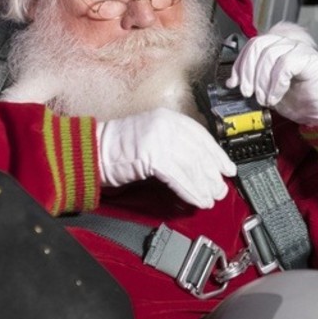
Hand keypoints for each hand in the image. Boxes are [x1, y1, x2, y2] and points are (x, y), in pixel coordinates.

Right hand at [96, 109, 236, 208]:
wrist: (90, 151)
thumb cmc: (116, 149)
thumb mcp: (151, 138)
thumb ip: (174, 146)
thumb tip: (200, 166)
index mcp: (168, 117)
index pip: (201, 136)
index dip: (217, 155)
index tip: (227, 168)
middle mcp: (166, 124)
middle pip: (199, 152)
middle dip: (212, 174)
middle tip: (220, 189)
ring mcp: (159, 138)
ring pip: (192, 166)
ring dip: (203, 186)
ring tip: (210, 198)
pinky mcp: (152, 155)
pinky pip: (179, 177)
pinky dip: (191, 191)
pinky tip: (197, 200)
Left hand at [226, 22, 317, 125]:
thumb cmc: (301, 100)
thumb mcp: (268, 91)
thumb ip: (253, 82)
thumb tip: (233, 81)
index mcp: (275, 49)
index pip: (251, 46)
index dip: (239, 64)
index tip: (234, 83)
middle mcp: (286, 44)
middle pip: (257, 46)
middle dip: (248, 72)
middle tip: (248, 92)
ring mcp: (298, 48)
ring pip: (269, 55)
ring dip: (262, 81)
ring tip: (265, 99)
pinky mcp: (309, 57)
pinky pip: (285, 64)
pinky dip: (276, 83)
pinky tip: (277, 95)